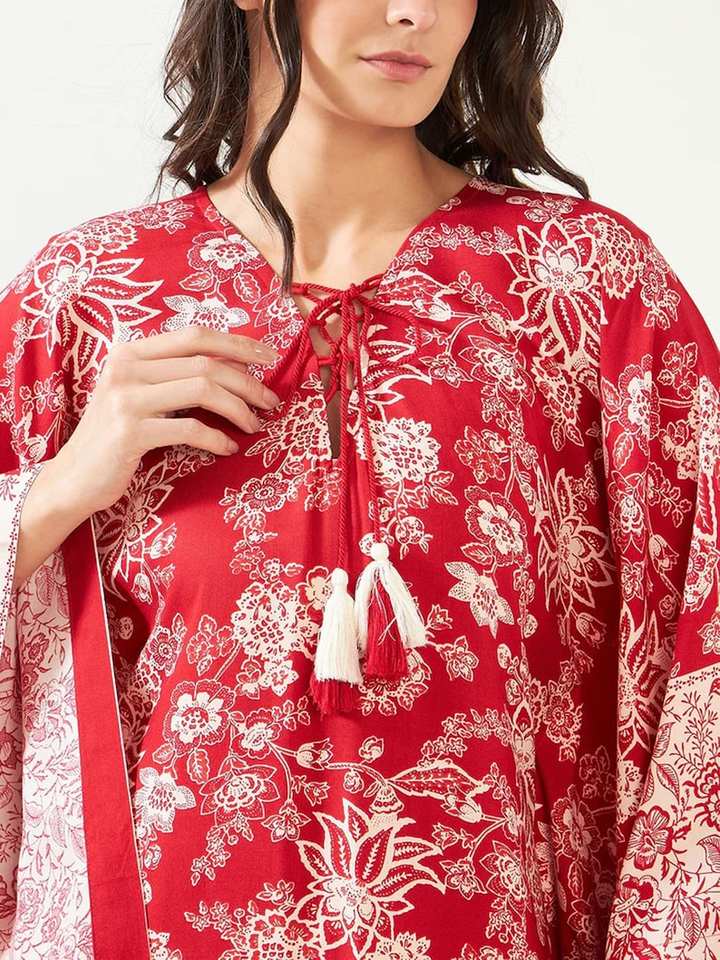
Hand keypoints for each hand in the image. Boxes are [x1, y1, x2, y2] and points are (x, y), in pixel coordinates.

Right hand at [54, 325, 280, 515]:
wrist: (73, 479)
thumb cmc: (116, 438)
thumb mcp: (140, 396)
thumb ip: (176, 377)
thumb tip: (237, 365)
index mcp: (130, 353)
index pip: (194, 335)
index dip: (236, 343)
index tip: (268, 356)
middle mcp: (125, 368)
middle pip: (205, 364)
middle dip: (247, 382)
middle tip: (271, 401)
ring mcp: (125, 399)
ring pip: (203, 390)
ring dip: (239, 409)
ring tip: (254, 425)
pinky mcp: (130, 433)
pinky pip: (190, 429)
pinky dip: (217, 439)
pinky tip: (227, 448)